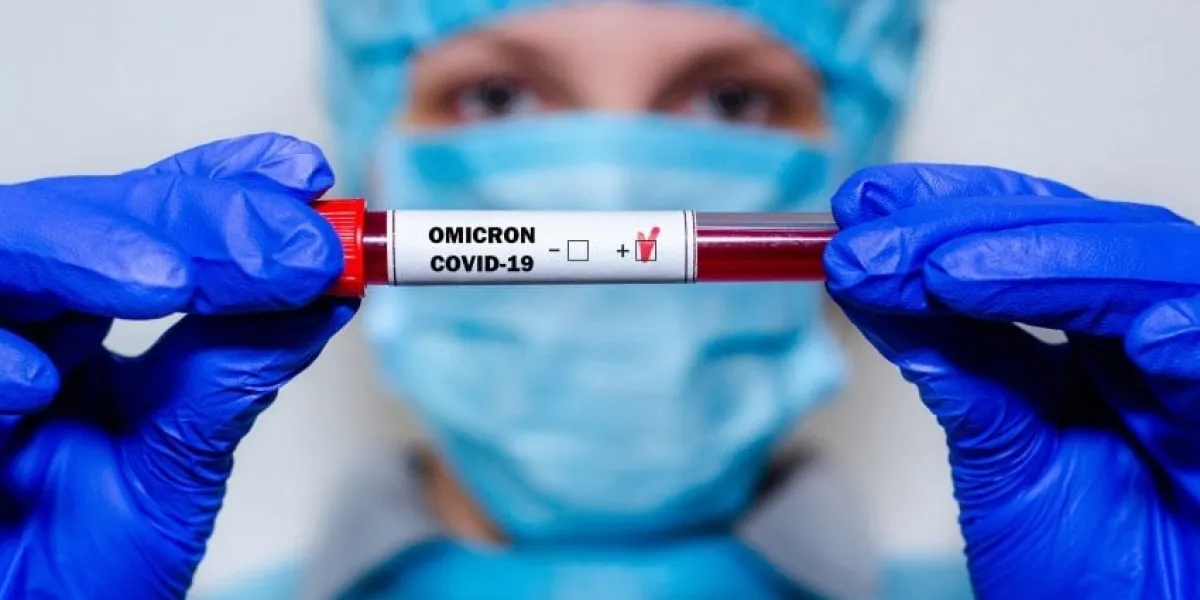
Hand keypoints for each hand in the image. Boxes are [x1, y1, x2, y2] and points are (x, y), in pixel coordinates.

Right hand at [0, 134, 355, 597]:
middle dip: (182, 214)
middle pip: (79, 218)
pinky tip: (39, 384)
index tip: (305, 175)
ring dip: (81, 252)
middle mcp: (22, 325)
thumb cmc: (89, 566)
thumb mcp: (181, 462)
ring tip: (166, 280)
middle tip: (279, 238)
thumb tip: (327, 294)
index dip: (219, 184)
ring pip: (2, 254)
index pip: (148, 223)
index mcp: (82, 325)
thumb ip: (236, 373)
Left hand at [824, 164, 1199, 598]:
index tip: (861, 202)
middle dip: (976, 229)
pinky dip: (1191, 338)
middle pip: (1095, 233)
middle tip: (871, 246)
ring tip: (948, 276)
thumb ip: (947, 357)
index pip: (1038, 232)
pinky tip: (1138, 337)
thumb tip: (862, 271)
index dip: (955, 203)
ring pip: (1163, 269)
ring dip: (1054, 264)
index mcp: (1103, 338)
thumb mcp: (999, 451)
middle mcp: (1163, 338)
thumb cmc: (1081, 572)